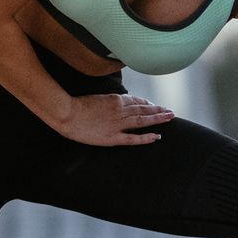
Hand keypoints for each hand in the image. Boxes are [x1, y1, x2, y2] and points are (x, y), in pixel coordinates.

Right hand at [55, 92, 173, 146]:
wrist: (67, 113)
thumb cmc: (77, 106)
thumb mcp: (96, 98)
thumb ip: (108, 101)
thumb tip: (117, 102)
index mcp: (115, 100)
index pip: (136, 101)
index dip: (147, 104)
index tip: (154, 105)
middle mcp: (120, 111)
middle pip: (143, 110)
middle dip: (158, 110)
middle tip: (171, 112)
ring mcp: (118, 124)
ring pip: (142, 121)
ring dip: (157, 119)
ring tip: (169, 119)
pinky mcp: (113, 137)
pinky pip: (133, 139)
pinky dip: (146, 138)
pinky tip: (157, 137)